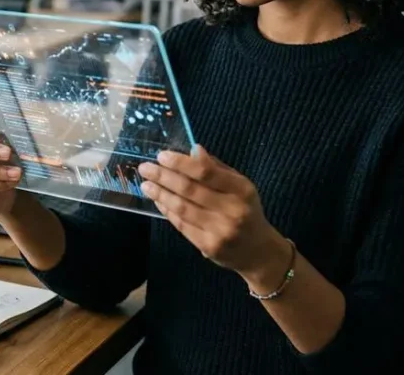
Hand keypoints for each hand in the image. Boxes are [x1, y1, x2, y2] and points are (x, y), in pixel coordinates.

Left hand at [138, 146, 290, 289]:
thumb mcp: (240, 186)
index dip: (181, 163)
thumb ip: (216, 169)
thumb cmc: (246, 211)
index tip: (161, 156)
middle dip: (163, 177)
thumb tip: (193, 150)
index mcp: (242, 190)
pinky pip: (182, 225)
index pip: (206, 172)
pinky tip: (158, 200)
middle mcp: (232, 210)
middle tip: (145, 168)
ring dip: (161, 194)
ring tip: (145, 184)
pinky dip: (167, 211)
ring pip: (182, 208)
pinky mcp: (208, 246)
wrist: (258, 252)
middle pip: (190, 190)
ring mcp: (220, 230)